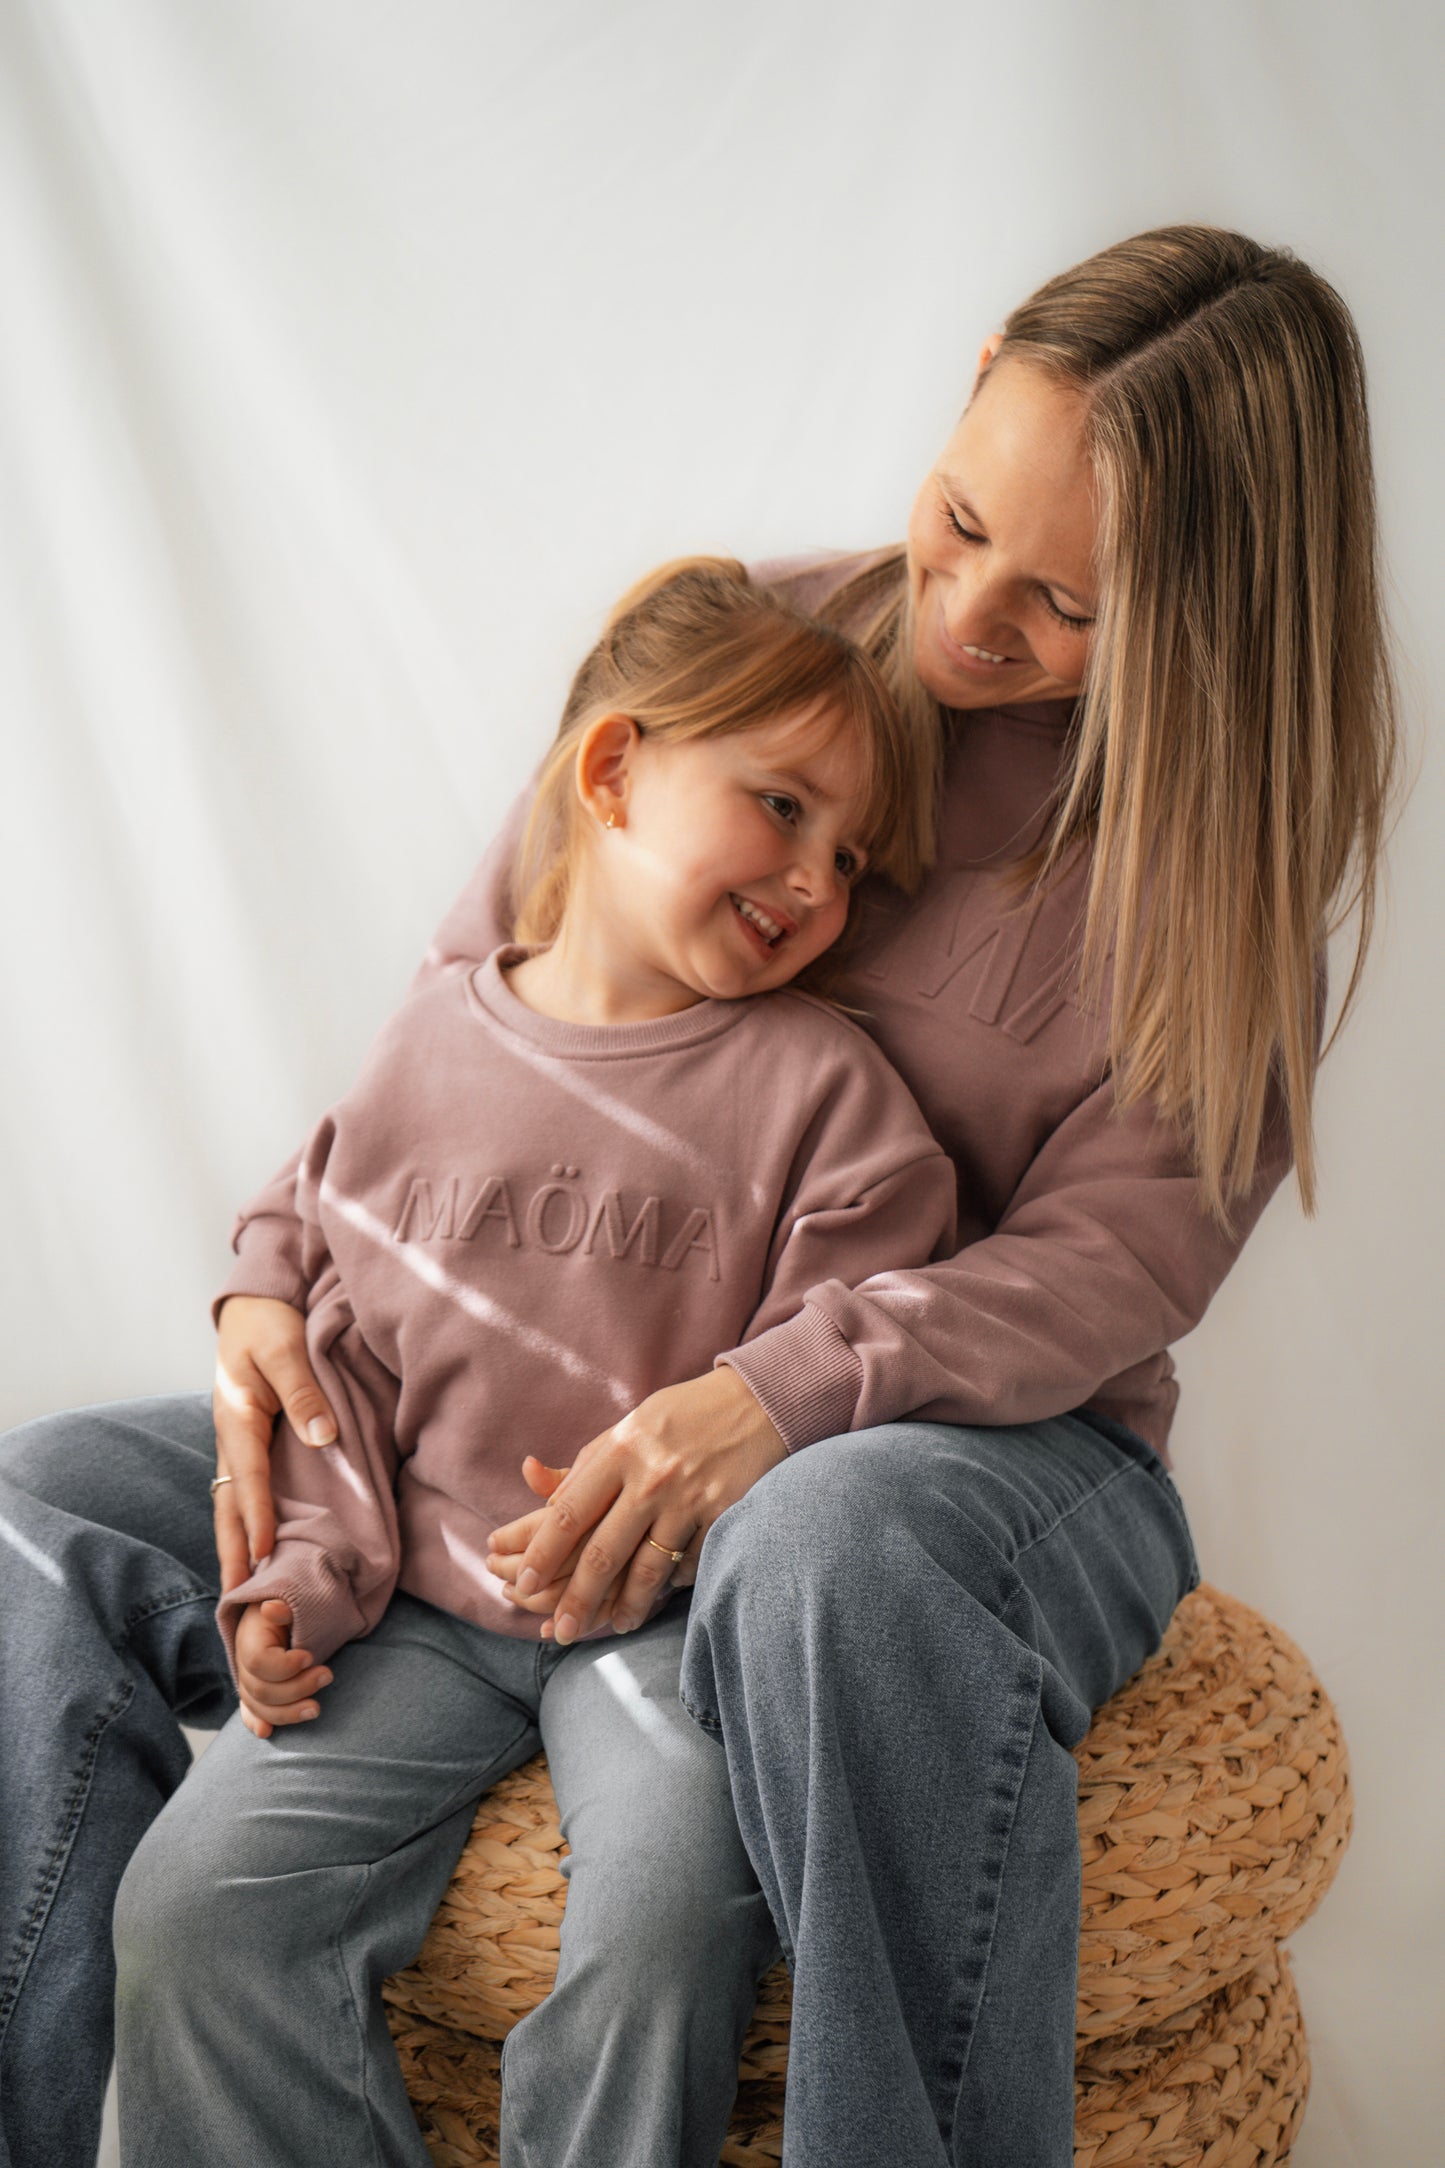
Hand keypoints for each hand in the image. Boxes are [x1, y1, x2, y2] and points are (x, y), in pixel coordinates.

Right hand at [212, 1296, 337, 1593]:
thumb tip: (323, 1439)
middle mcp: (231, 1437)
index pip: (250, 1477)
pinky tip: (255, 1547)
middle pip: (230, 1503)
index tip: (264, 1555)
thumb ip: (304, 1393)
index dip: (258, 1517)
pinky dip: (245, 1521)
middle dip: (233, 1550)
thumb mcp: (287, 1350)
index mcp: (237, 1417)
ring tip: (240, 1588)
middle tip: (235, 1597)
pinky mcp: (248, 1442)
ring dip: (235, 1543)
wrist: (254, 1303)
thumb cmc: (271, 1323)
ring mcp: (236, 1442)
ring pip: (232, 1502)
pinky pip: (244, 1489)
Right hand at [233, 1598, 333, 1739]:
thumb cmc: (294, 1601)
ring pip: (258, 1706)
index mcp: (249, 1635)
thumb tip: (271, 1609)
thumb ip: (283, 1606)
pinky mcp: (256, 1690)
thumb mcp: (290, 1598)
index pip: (257, 1662)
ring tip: (316, 1708)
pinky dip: (257, 1722)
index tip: (309, 1657)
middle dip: (296, 1688)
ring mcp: (247, 1678)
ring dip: (287, 1713)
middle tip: (328, 1675)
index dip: (284, 1666)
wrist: (290, 1606)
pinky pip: (250, 1711)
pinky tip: (266, 1732)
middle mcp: (243, 1661)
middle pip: (260, 1689)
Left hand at [485, 1368, 786, 1646]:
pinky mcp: (724, 1514)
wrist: (754, 1402)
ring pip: (648, 1570)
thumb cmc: (680, 1416)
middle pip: (603, 1554)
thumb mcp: (628, 1427)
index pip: (568, 1514)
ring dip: (627, 1607)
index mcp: (619, 1450)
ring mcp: (690, 1498)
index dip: (542, 1554)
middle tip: (562, 1631)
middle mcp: (651, 1476)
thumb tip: (535, 1490)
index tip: (524, 1582)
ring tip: (615, 1625)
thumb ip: (586, 1464)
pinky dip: (675, 1582)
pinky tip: (664, 1594)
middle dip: (577, 1600)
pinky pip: (691, 1563)